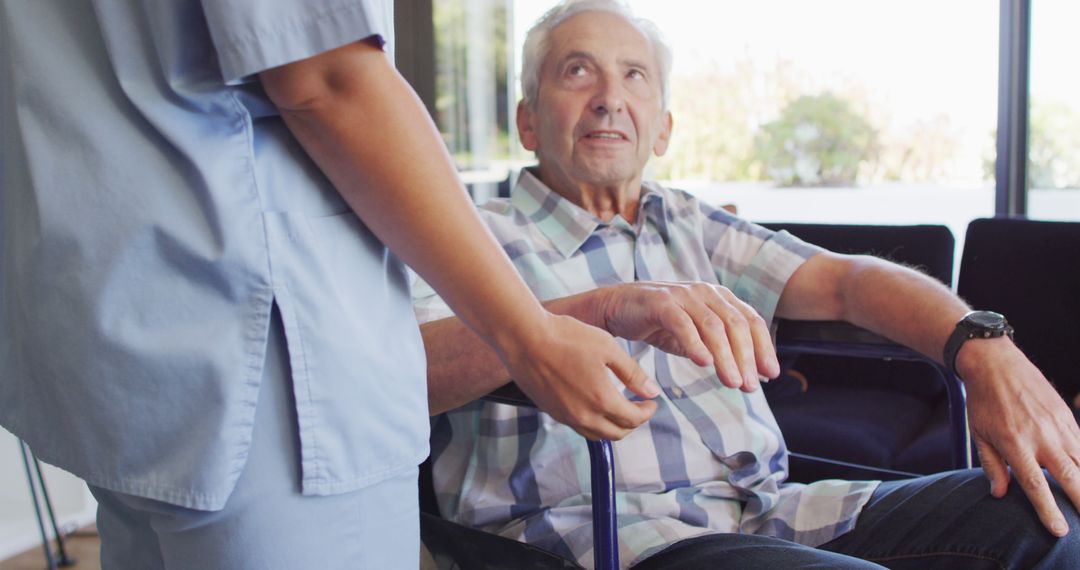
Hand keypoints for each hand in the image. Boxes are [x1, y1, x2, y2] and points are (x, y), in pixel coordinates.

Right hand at [494, 313, 658, 440]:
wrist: (525, 338)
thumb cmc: (566, 337)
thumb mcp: (608, 348)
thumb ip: (632, 373)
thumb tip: (651, 391)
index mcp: (602, 400)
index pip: (633, 419)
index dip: (647, 412)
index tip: (651, 402)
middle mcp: (583, 415)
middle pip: (616, 433)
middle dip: (632, 423)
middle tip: (638, 408)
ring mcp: (565, 416)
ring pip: (596, 434)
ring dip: (612, 427)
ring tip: (618, 409)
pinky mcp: (551, 411)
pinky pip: (578, 427)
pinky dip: (593, 423)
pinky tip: (594, 405)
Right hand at [595, 281, 779, 391]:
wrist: (618, 308)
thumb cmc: (660, 323)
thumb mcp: (696, 336)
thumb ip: (720, 350)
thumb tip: (752, 374)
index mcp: (720, 298)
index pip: (751, 321)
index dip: (763, 348)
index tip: (770, 375)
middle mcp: (706, 292)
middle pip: (736, 325)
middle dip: (747, 358)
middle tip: (749, 386)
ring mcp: (683, 295)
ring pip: (713, 326)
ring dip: (726, 357)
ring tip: (731, 382)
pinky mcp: (661, 302)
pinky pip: (683, 324)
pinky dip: (695, 344)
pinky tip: (704, 363)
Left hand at [960, 338, 1079, 536]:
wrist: (996, 364)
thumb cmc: (983, 401)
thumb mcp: (979, 434)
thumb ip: (992, 466)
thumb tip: (1001, 494)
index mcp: (1015, 443)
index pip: (1035, 484)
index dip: (1048, 510)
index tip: (1059, 530)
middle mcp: (1042, 436)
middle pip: (1071, 477)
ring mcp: (1058, 426)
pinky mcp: (1068, 417)